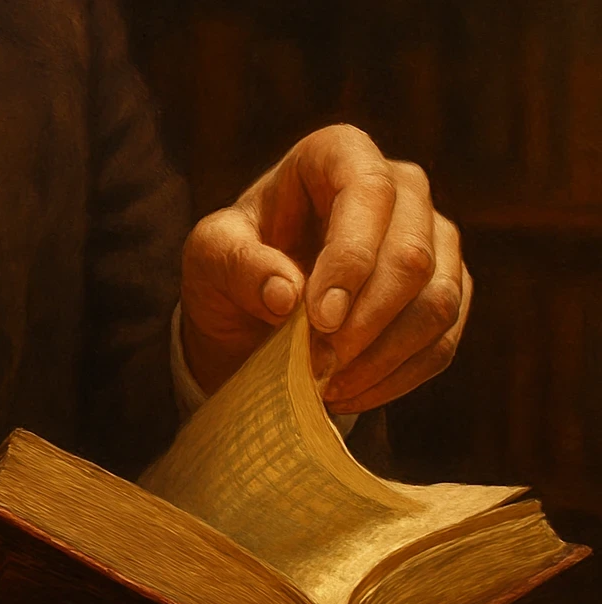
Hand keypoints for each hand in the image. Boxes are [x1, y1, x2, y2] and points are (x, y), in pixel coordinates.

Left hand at [180, 124, 470, 412]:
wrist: (252, 313)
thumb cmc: (231, 269)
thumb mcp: (210, 259)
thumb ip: (239, 267)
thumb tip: (287, 294)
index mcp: (338, 156)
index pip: (368, 193)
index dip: (351, 259)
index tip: (319, 320)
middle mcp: (402, 188)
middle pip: (413, 254)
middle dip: (366, 321)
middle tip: (318, 365)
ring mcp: (434, 239)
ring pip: (439, 299)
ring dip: (384, 356)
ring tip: (328, 384)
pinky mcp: (447, 292)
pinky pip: (443, 340)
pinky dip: (398, 377)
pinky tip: (349, 393)